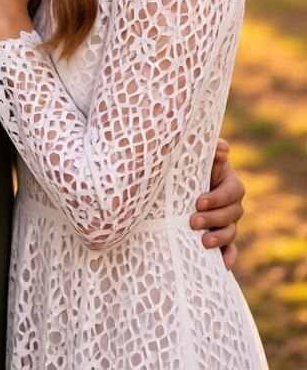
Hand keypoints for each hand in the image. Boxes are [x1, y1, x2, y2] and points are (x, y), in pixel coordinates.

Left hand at [190, 138, 244, 269]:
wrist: (180, 182)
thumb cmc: (191, 165)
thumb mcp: (199, 155)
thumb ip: (211, 149)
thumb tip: (223, 148)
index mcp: (230, 182)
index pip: (232, 191)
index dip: (217, 198)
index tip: (199, 201)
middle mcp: (232, 203)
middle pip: (232, 214)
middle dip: (213, 219)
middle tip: (193, 221)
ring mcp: (228, 221)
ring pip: (231, 231)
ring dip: (219, 238)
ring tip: (204, 242)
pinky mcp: (221, 234)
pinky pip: (230, 248)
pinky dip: (229, 256)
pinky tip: (224, 265)